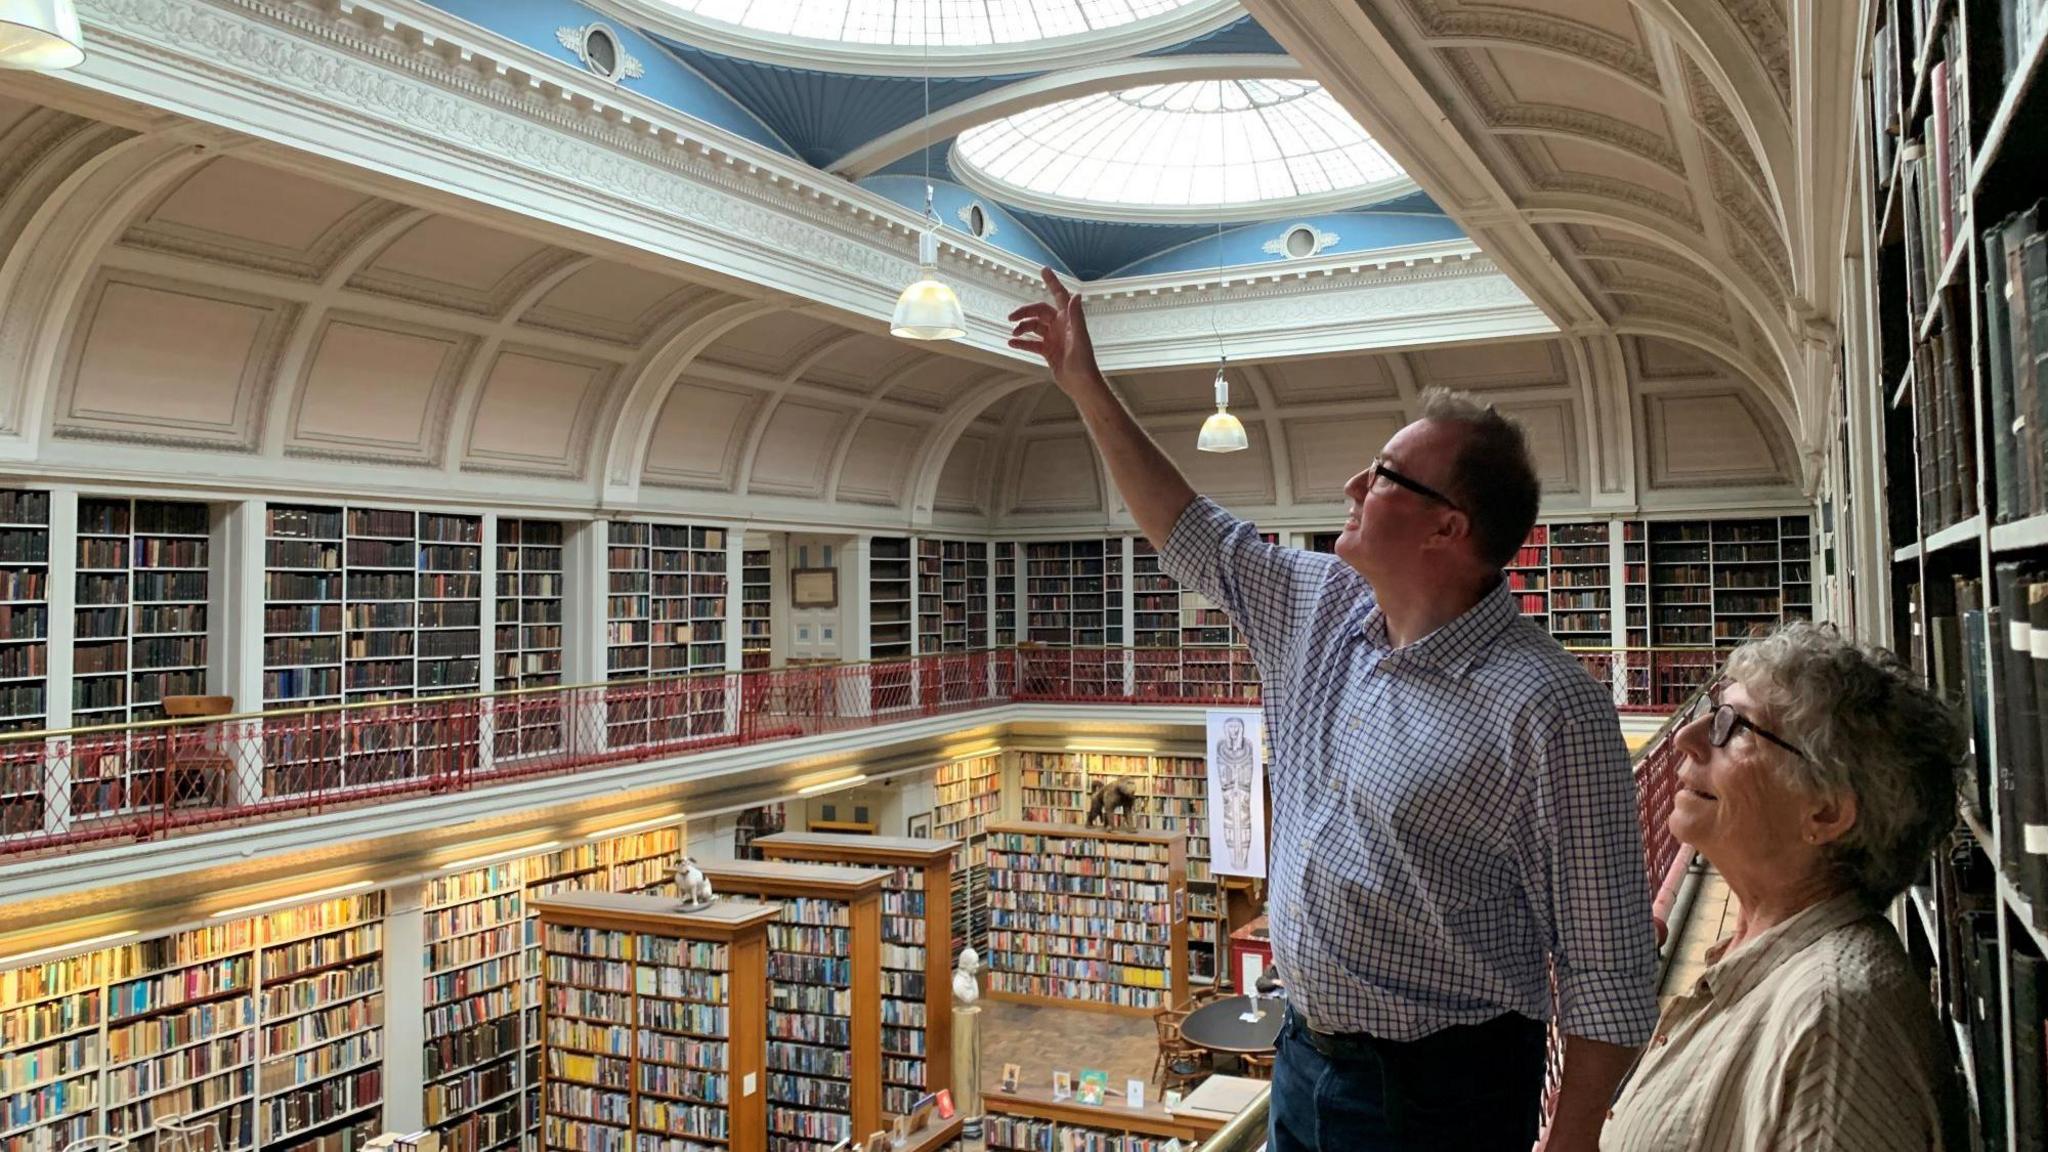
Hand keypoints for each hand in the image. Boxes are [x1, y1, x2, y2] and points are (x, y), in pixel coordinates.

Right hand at [1008, 267, 1102, 396]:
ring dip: (1022, 328)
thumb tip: (1077, 294)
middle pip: (1039, 312)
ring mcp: (1054, 338)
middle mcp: (1061, 326)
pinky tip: (1011, 343)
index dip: (1052, 282)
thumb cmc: (1084, 361)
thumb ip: (1076, 316)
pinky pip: (1032, 344)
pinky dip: (1022, 342)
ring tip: (1013, 334)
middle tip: (1011, 318)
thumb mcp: (1079, 338)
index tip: (1044, 270)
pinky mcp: (1049, 351)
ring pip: (1034, 327)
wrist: (1081, 384)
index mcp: (1069, 319)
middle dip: (1025, 312)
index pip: (1060, 296)